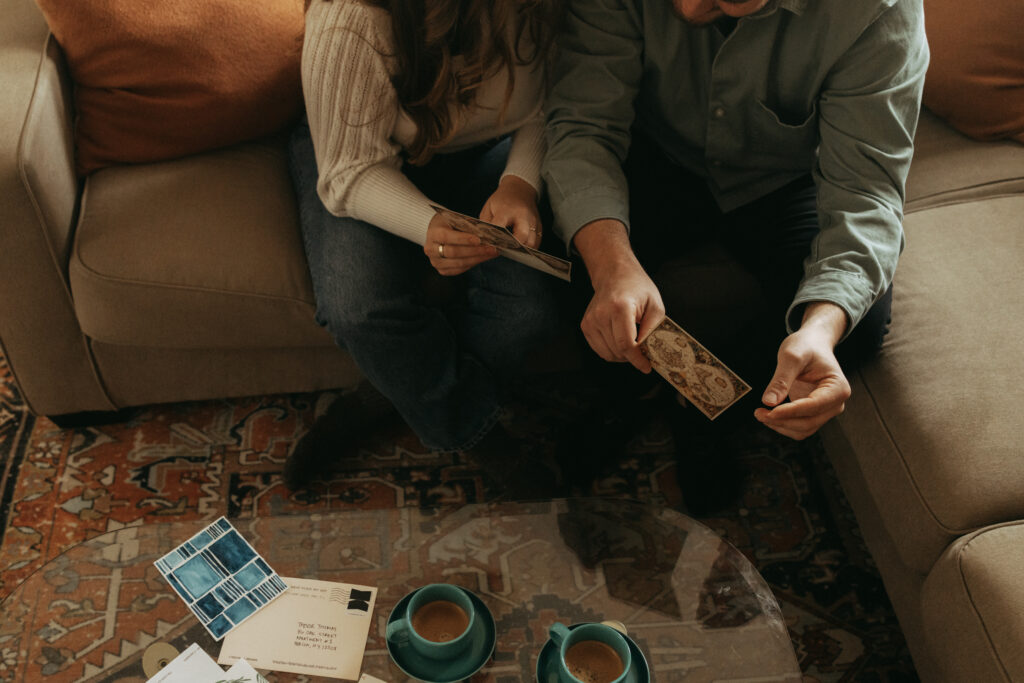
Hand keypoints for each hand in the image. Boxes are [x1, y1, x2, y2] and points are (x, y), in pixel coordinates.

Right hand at [425, 214, 497, 275]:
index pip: (447, 237)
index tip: (478, 239)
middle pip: (454, 252)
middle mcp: (431, 249)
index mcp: (433, 233)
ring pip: (458, 263)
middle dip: (475, 251)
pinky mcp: (442, 270)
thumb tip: (484, 233)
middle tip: (491, 248)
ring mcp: (436, 262)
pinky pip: (459, 270)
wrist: (438, 233)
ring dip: (477, 258)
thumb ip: (466, 226)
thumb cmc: (449, 224)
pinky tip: (483, 258)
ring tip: (491, 253)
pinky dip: (473, 264)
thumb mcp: (454, 219)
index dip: (463, 239)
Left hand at [480, 175, 542, 248]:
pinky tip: (521, 248)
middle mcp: (523, 215)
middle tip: (504, 249)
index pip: (500, 225)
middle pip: (521, 236)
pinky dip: (529, 248)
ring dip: (522, 249)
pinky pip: (537, 241)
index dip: (495, 237)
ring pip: (531, 242)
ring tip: (513, 250)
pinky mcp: (539, 225)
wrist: (519, 189)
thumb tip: (485, 241)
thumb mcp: (489, 208)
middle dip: (512, 247)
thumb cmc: (502, 200)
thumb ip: (486, 224)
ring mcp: (533, 221)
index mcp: (507, 209)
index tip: (491, 245)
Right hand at [574, 219, 664, 372]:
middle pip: (617, 351)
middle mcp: (601, 314)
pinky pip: (600, 350)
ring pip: (608, 354)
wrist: (614, 274)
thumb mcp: (655, 305)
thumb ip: (653, 330)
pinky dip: (612, 351)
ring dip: (622, 355)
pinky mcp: (586, 326)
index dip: (637, 359)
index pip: (626, 344)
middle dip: (632, 356)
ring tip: (632, 343)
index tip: (646, 367)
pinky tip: (620, 340)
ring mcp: (591, 321)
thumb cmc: (636, 287)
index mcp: (620, 307)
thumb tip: (649, 353)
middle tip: (643, 351)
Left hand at [754, 302, 850, 439]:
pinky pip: (799, 427)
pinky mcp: (814, 413)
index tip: (770, 411)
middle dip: (782, 420)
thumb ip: (781, 379)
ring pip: (804, 429)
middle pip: (809, 422)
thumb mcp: (791, 356)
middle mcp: (835, 403)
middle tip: (758, 412)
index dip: (790, 411)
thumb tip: (769, 402)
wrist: (812, 344)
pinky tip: (769, 415)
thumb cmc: (806, 346)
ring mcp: (825, 410)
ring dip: (781, 426)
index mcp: (838, 388)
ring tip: (760, 413)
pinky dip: (783, 425)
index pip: (814, 406)